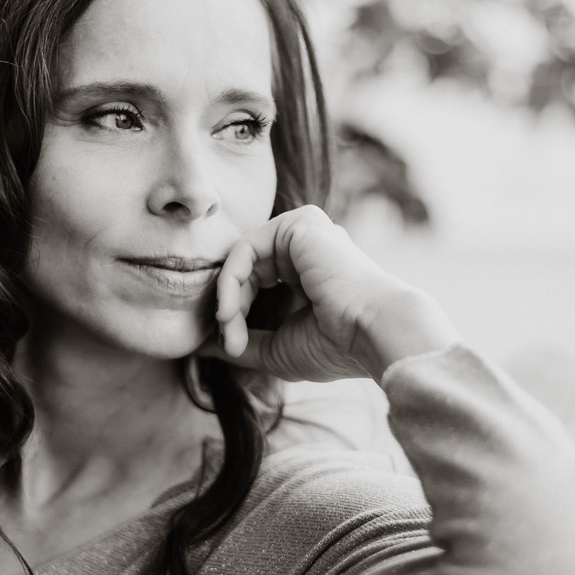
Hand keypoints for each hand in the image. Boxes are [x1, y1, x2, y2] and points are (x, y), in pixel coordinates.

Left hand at [202, 206, 458, 384]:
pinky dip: (230, 283)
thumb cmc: (336, 347)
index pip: (252, 283)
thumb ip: (241, 341)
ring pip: (240, 259)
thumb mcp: (277, 349)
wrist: (374, 333)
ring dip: (227, 299)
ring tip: (230, 331)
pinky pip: (244, 249)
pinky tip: (231, 312)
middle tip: (229, 344)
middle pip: (243, 270)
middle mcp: (305, 245)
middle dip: (228, 309)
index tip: (233, 349)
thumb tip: (200, 345)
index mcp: (307, 269)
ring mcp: (302, 231)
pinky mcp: (296, 225)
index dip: (235, 316)